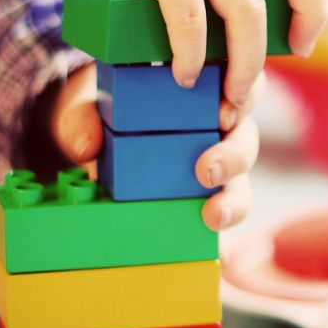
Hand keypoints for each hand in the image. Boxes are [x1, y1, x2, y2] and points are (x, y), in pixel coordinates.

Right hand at [28, 0, 327, 115]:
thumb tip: (227, 36)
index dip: (311, 2)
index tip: (301, 41)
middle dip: (301, 23)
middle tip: (282, 62)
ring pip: (246, 7)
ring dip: (246, 62)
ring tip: (229, 95)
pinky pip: (189, 16)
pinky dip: (190, 53)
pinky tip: (181, 74)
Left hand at [51, 63, 261, 230]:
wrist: (92, 143)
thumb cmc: (103, 112)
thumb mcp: (87, 106)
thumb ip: (82, 117)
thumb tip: (86, 146)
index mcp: (202, 88)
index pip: (241, 85)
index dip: (244, 97)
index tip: (223, 115)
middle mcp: (217, 126)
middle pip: (246, 136)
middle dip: (235, 155)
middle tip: (208, 170)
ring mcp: (217, 164)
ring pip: (242, 180)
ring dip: (235, 198)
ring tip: (213, 213)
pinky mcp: (208, 196)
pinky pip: (227, 211)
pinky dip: (227, 227)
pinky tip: (218, 242)